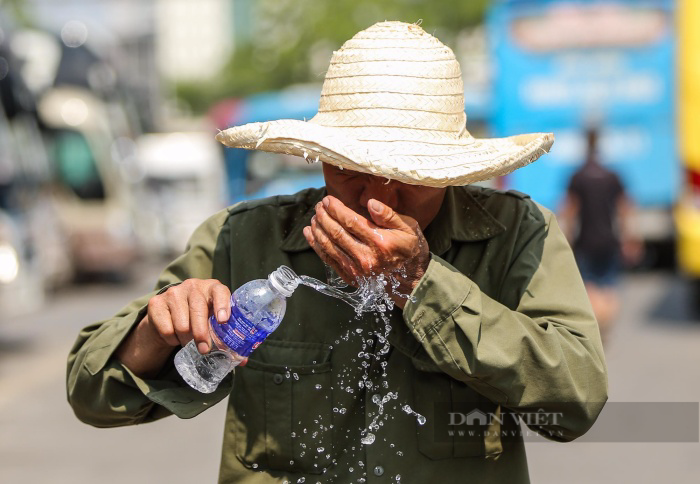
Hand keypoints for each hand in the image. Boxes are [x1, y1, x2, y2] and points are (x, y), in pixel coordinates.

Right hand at [145, 279, 231, 353]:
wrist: (170, 312)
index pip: (219, 291)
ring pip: (182, 324)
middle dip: (202, 334)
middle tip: (204, 350)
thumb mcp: (214, 320)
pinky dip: (172, 339)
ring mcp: (173, 293)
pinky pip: (166, 329)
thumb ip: (227, 335)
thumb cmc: (201, 316)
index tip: (224, 320)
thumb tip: (243, 361)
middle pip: (198, 311)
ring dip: (186, 340)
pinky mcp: (156, 303)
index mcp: (212, 288)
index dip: (222, 305)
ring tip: (189, 343)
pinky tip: (175, 337)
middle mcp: (193, 286)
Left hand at [302, 196, 429, 307]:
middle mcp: (366, 257)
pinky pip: (329, 259)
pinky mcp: (350, 277)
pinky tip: (311, 233)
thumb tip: (370, 203)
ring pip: (329, 246)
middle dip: (324, 216)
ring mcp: (357, 270)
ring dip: (318, 229)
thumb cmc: (410, 249)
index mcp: (381, 242)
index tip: (328, 199)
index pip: (351, 221)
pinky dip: (317, 246)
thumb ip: (388, 215)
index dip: (336, 209)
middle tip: (319, 205)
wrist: (411, 280)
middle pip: (337, 233)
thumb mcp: (408, 228)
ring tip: (314, 217)